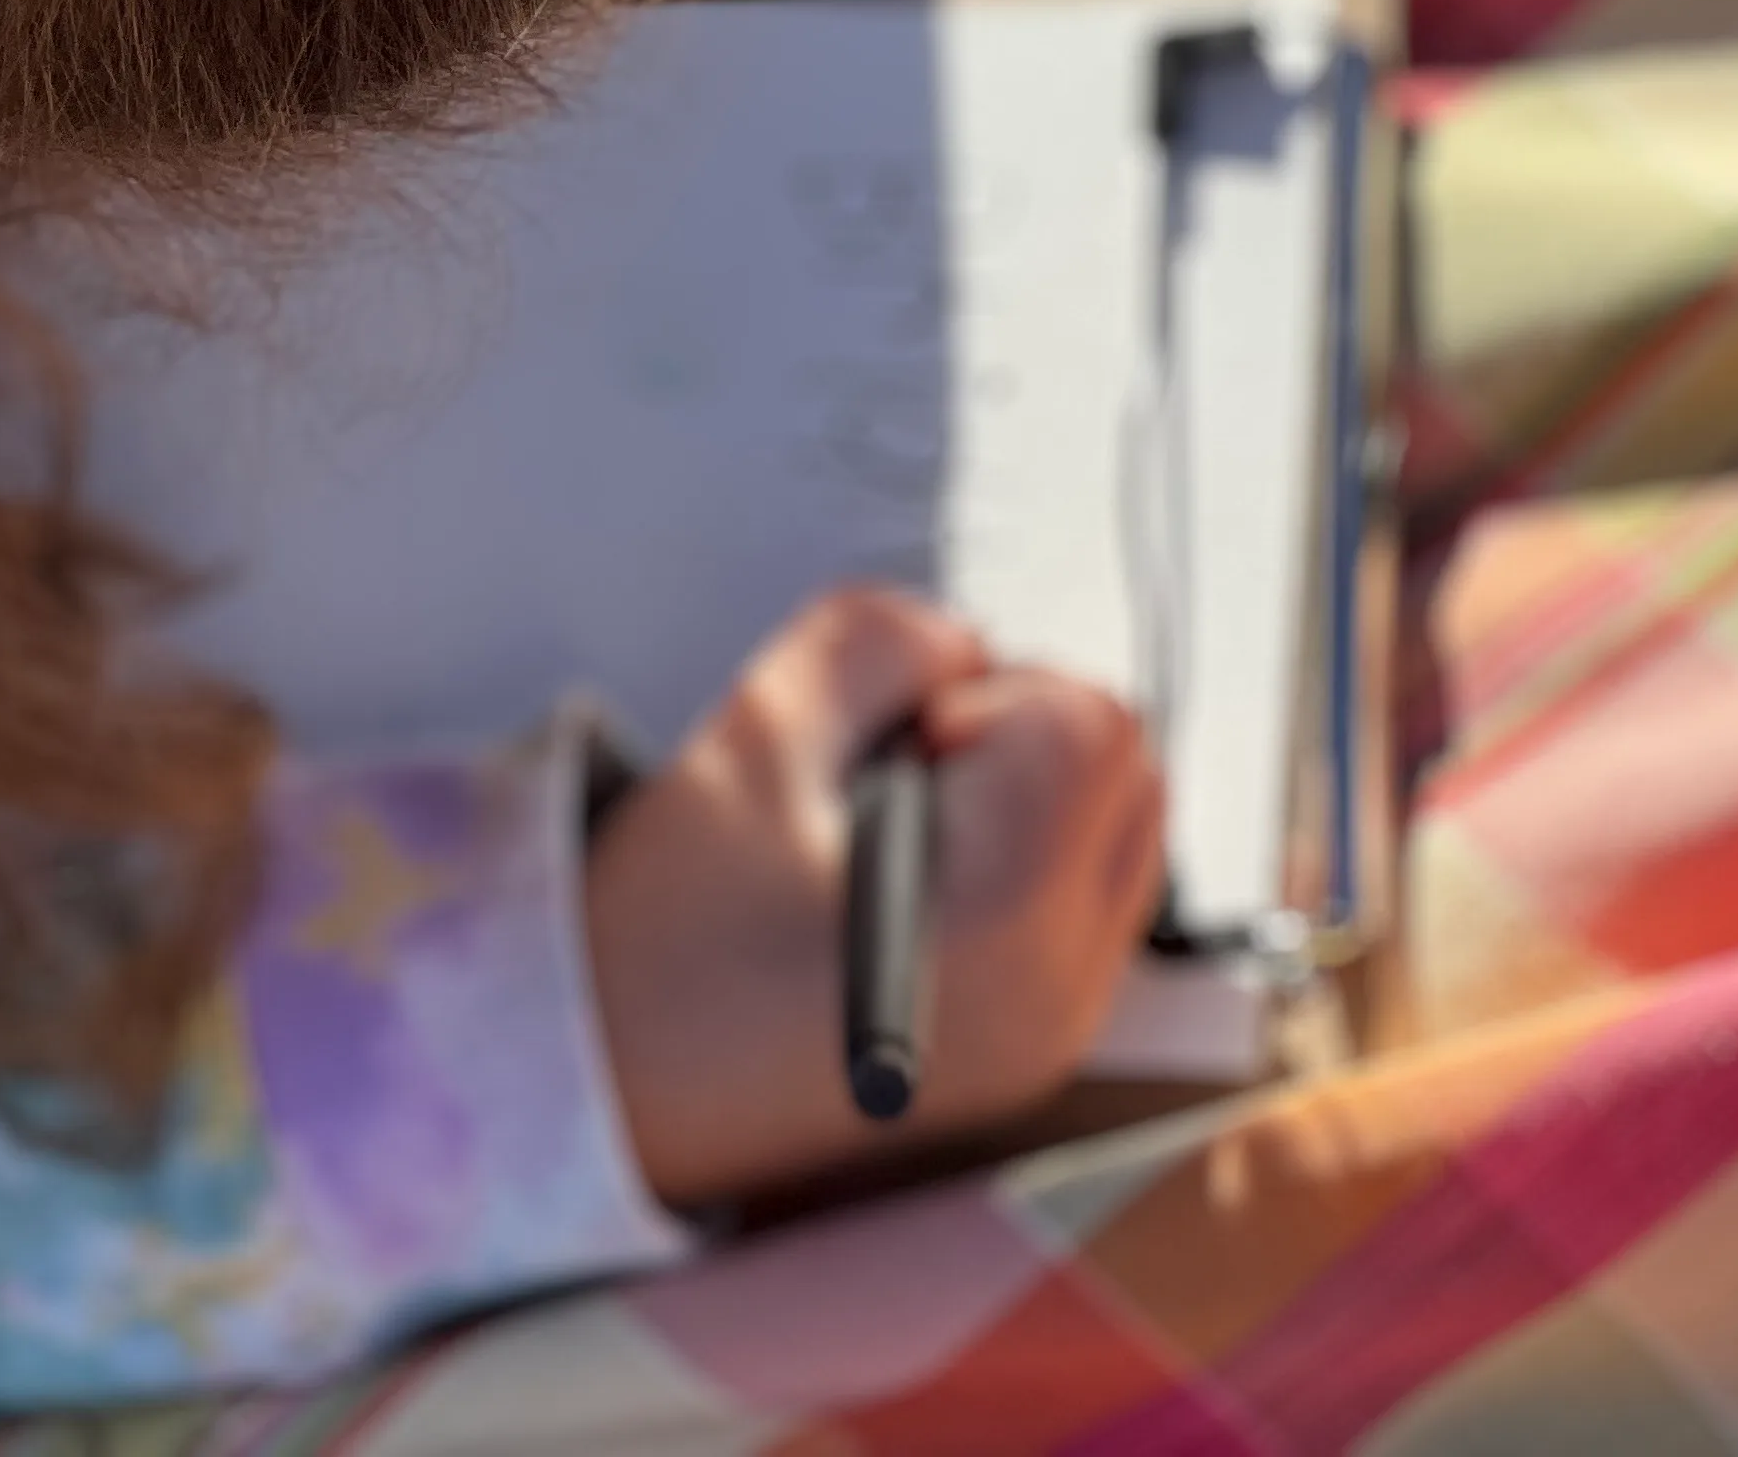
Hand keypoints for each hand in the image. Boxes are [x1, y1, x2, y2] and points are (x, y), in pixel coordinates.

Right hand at [580, 585, 1163, 1208]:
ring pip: (1118, 842)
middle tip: (894, 777)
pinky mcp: (1026, 1061)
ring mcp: (1053, 1040)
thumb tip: (961, 646)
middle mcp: (1061, 993)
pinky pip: (1082, 915)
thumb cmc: (663, 934)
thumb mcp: (754, 735)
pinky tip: (907, 893)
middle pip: (1135, 777)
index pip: (1093, 722)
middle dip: (1026, 740)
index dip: (986, 697)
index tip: (891, 748)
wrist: (602, 1094)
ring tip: (894, 838)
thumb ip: (877, 643)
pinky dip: (1020, 871)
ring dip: (1030, 803)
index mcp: (1005, 915)